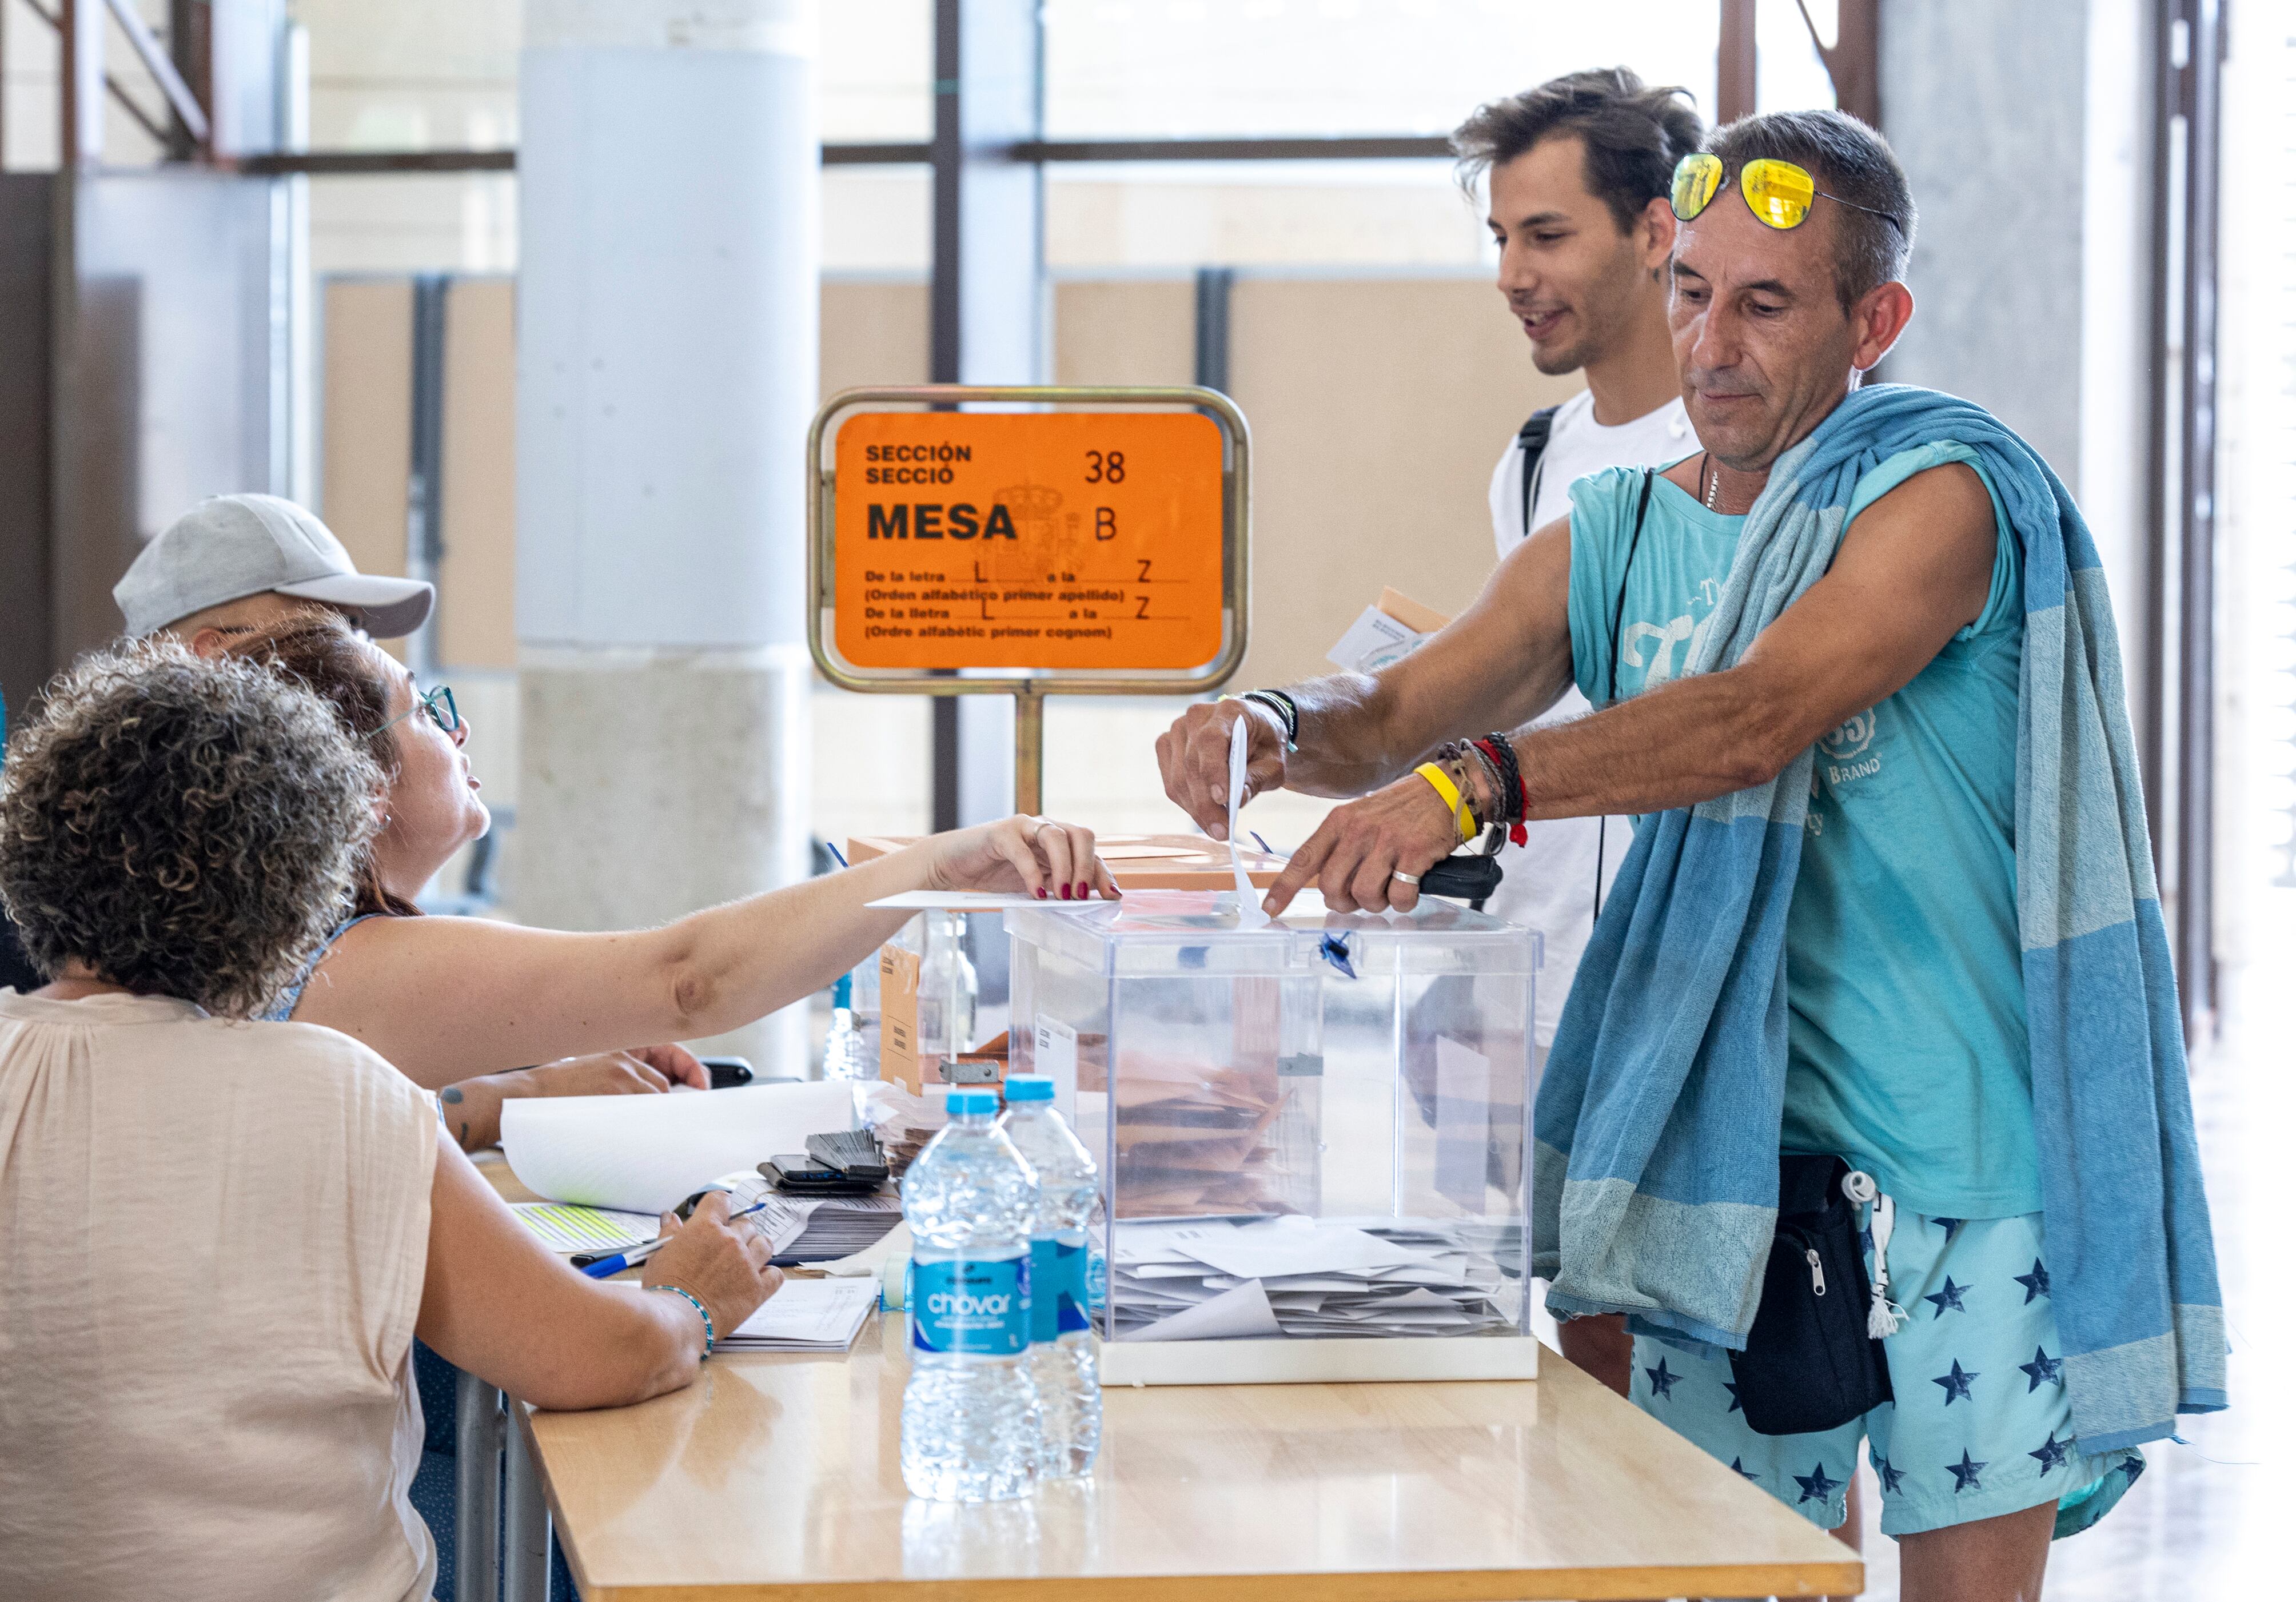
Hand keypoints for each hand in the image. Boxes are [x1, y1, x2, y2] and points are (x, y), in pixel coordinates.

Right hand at [440, 1046, 706, 1151]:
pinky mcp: (614, 1092)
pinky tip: (646, 1135)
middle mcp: (624, 1058)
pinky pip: (647, 1109)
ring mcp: (620, 1075)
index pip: (669, 1053)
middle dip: (674, 1104)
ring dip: (659, 1116)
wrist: (520, 1098)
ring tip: (650, 1133)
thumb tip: (656, 1103)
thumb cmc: (550, 1095)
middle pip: (667, 1084)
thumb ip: (621, 1083)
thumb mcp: (590, 1074)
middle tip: (680, 1122)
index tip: (701, 1087)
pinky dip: (651, 1123)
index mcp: (619, 1051)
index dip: (690, 1070)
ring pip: (659, 1097)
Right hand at [642, 1191, 782, 1343]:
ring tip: (744, 1262)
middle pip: (746, 1223)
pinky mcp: (758, 1288)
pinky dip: (769, 1275)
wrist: (675, 1321)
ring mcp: (747, 1264)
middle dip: (737, 1233)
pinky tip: (757, 1280)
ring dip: (756, 1249)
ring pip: (765, 1244)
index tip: (718, 1217)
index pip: (722, 1199)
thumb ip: (669, 1232)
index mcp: (705, 1227)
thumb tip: (671, 1217)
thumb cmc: (664, 1290)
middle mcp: (730, 1241)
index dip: (720, 1207)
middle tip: (725, 1249)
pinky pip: (776, 1274)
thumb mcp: (659, 1255)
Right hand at [925, 815, 1118, 901]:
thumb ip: (1058, 885)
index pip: (1089, 851)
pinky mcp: (1001, 833)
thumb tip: (1086, 901)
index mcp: (1057, 839)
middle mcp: (1045, 827)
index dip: (1103, 872)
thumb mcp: (1035, 882)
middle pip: (1081, 835)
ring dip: (1065, 869)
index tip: (1112, 896)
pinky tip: (1037, 893)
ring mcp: (1023, 827)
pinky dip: (1033, 874)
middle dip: (1088, 867)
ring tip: (1063, 896)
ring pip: (1057, 837)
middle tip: (1082, 896)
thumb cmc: (995, 872)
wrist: (953, 864)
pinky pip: (1023, 851)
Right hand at [1156, 697, 1287, 839]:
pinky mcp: (1167, 746)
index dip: (1213, 770)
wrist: (1252, 728)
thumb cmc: (1264, 744)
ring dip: (1195, 809)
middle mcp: (1196, 717)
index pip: (1211, 740)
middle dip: (1206, 804)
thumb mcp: (1274, 762)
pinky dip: (1187, 803)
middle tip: (1221, 832)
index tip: (1222, 799)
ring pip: (1178, 778)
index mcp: (1228, 712)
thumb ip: (1257, 779)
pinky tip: (1204, 815)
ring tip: (1216, 830)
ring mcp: (1177, 730)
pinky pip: (1171, 782)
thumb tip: (1237, 800)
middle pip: (1191, 765)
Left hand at [1261, 770, 1458, 915]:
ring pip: (1364, 895)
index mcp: (1340, 821)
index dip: (1284, 888)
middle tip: (1358, 900)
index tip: (1270, 909)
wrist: (1449, 789)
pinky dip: (1404, 903)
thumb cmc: (1404, 808)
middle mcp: (1358, 830)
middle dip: (1343, 903)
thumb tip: (1329, 883)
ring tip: (1389, 890)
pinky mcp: (1414, 853)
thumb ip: (1343, 844)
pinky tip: (1410, 890)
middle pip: (1332, 887)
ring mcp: (1386, 842)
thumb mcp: (1363, 815)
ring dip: (1377, 904)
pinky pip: (1399, 896)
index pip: (1304, 858)